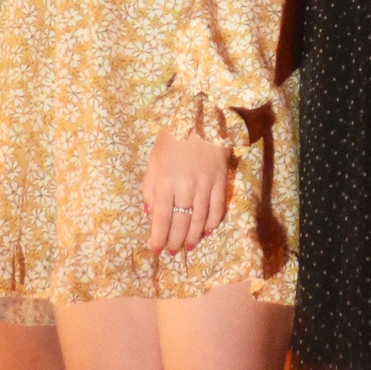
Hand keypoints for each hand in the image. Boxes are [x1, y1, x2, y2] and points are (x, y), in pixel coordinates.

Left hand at [144, 133, 231, 255]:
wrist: (201, 116)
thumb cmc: (172, 138)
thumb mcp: (153, 160)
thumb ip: (150, 187)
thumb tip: (150, 213)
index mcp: (166, 181)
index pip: (162, 217)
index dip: (158, 237)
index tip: (155, 251)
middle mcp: (186, 186)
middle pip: (180, 222)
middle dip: (175, 241)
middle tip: (172, 252)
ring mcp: (205, 184)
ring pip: (199, 219)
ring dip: (192, 236)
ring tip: (187, 247)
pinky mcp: (220, 180)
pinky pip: (217, 207)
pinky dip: (212, 222)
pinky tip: (206, 231)